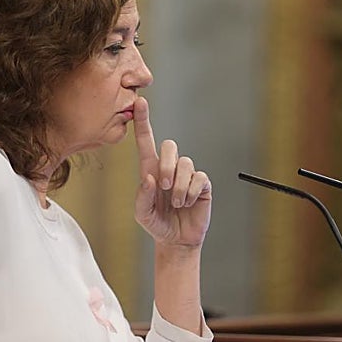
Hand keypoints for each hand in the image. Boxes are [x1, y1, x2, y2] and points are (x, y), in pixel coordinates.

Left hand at [132, 97, 210, 249]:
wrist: (176, 239)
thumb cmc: (156, 223)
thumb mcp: (142, 213)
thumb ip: (143, 196)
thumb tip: (151, 178)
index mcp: (150, 169)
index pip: (146, 140)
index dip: (142, 121)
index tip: (139, 102)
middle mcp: (169, 167)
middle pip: (169, 146)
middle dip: (167, 165)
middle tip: (164, 187)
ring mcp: (186, 174)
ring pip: (185, 163)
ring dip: (179, 186)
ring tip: (177, 202)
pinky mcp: (201, 184)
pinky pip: (199, 178)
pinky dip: (191, 192)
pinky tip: (188, 203)